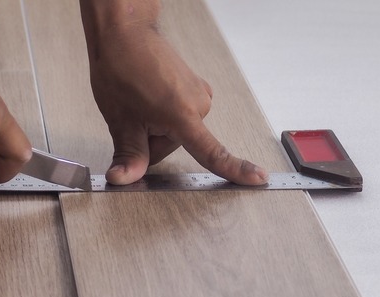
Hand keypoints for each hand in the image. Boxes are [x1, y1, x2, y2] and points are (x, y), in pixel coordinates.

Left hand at [84, 19, 267, 185]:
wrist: (125, 34)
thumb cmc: (123, 68)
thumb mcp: (121, 121)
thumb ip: (129, 155)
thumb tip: (124, 178)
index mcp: (183, 115)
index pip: (213, 153)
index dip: (236, 170)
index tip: (258, 178)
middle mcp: (199, 104)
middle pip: (179, 145)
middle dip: (154, 141)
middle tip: (134, 119)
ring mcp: (199, 93)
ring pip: (179, 130)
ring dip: (159, 126)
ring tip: (140, 104)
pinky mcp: (196, 87)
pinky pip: (182, 114)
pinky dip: (165, 113)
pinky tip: (150, 98)